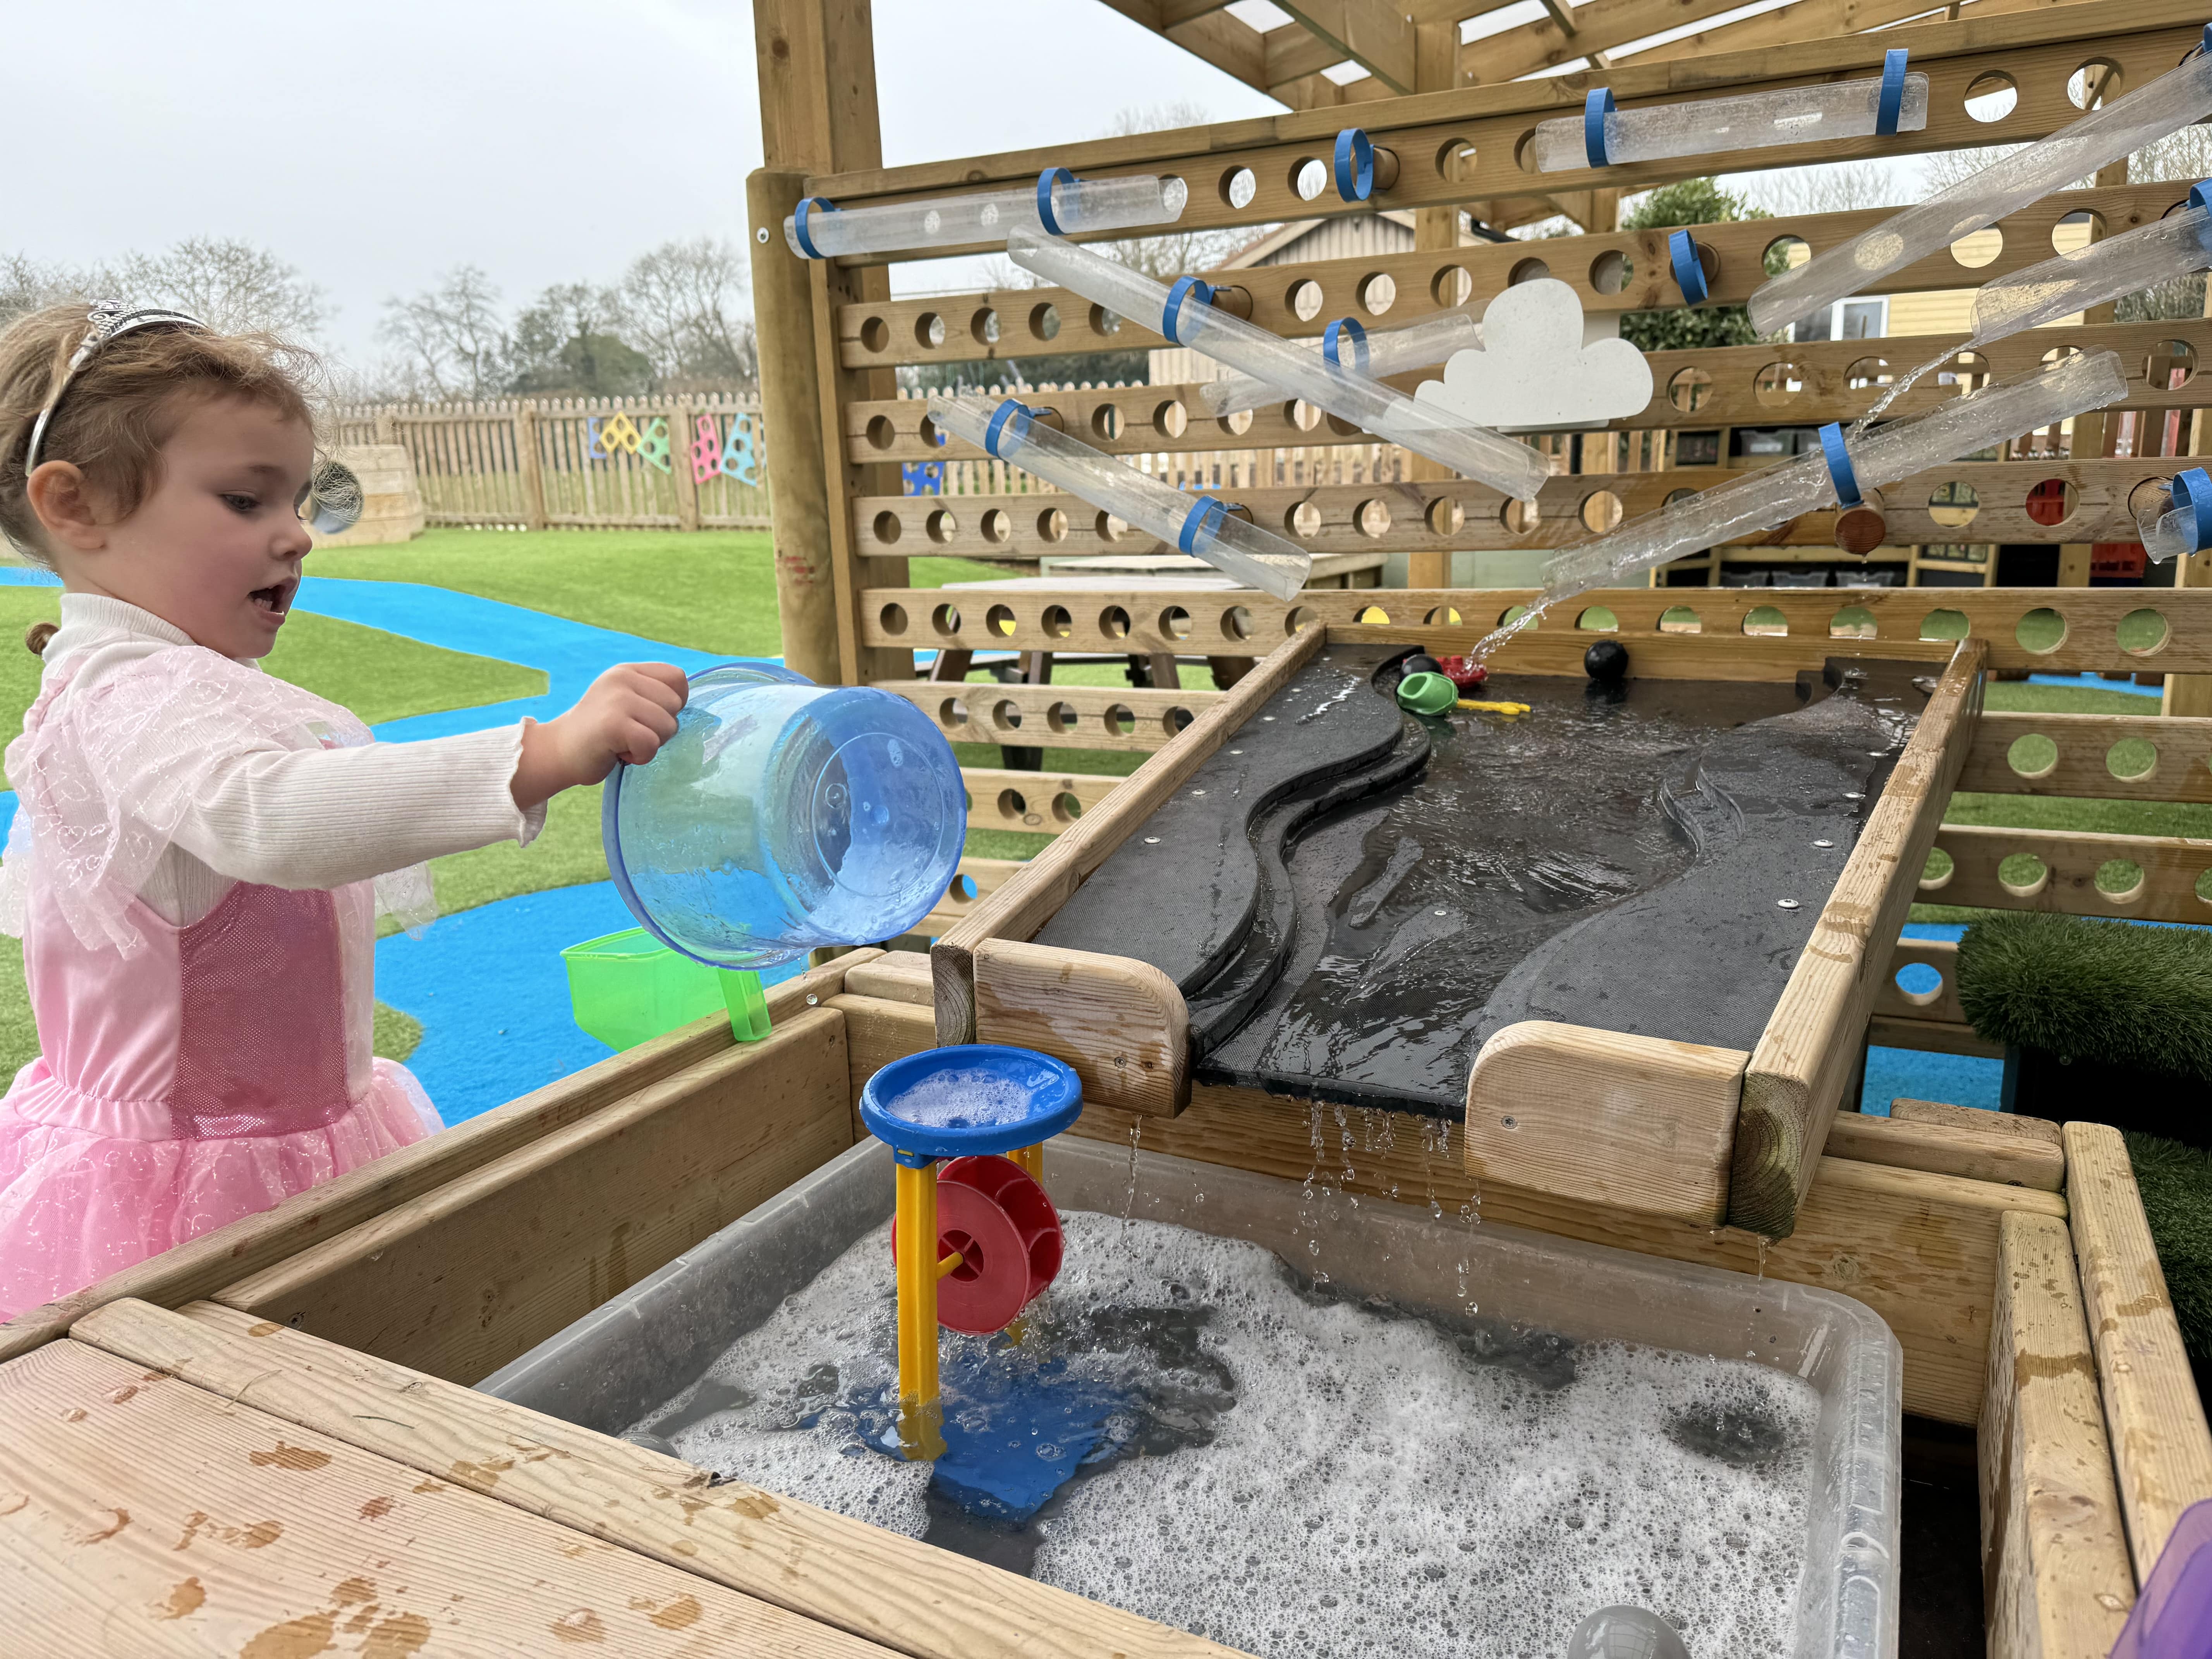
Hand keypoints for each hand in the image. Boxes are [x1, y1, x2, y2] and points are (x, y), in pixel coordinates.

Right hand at [512, 662, 687, 810]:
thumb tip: (707, 716)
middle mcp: (622, 679)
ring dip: (650, 744)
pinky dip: (640, 756)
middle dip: (660, 728)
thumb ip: (655, 698)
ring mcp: (617, 698)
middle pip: (675, 705)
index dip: (674, 704)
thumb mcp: (627, 703)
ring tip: (623, 743)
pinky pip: (651, 743)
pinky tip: (619, 753)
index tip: (650, 717)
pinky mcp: (613, 723)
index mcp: (628, 671)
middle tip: (630, 734)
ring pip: (667, 726)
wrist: (559, 752)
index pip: (678, 678)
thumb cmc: (601, 735)